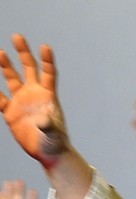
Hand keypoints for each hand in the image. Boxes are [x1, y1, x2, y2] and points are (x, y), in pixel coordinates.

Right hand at [0, 35, 69, 167]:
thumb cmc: (56, 143)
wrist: (49, 153)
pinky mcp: (11, 113)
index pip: (48, 73)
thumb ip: (50, 127)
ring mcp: (22, 102)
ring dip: (6, 66)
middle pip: (29, 68)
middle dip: (23, 53)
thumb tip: (43, 121)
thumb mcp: (54, 135)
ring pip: (12, 78)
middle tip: (17, 36)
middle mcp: (34, 95)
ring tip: (0, 52)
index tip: (45, 47)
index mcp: (48, 96)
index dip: (47, 60)